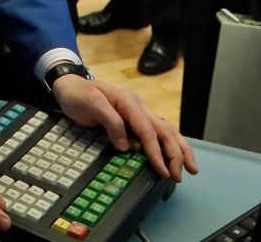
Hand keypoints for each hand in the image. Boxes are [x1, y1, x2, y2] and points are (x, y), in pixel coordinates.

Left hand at [51, 75, 197, 182]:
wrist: (70, 85)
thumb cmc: (79, 94)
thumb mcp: (91, 104)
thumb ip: (111, 122)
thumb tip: (125, 146)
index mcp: (130, 102)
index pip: (148, 131)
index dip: (157, 152)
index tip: (163, 171)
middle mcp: (139, 106)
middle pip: (164, 131)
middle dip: (175, 154)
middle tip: (178, 176)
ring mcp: (139, 111)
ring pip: (167, 130)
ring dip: (180, 149)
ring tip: (191, 167)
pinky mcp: (135, 118)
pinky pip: (158, 131)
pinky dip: (171, 143)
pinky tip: (177, 153)